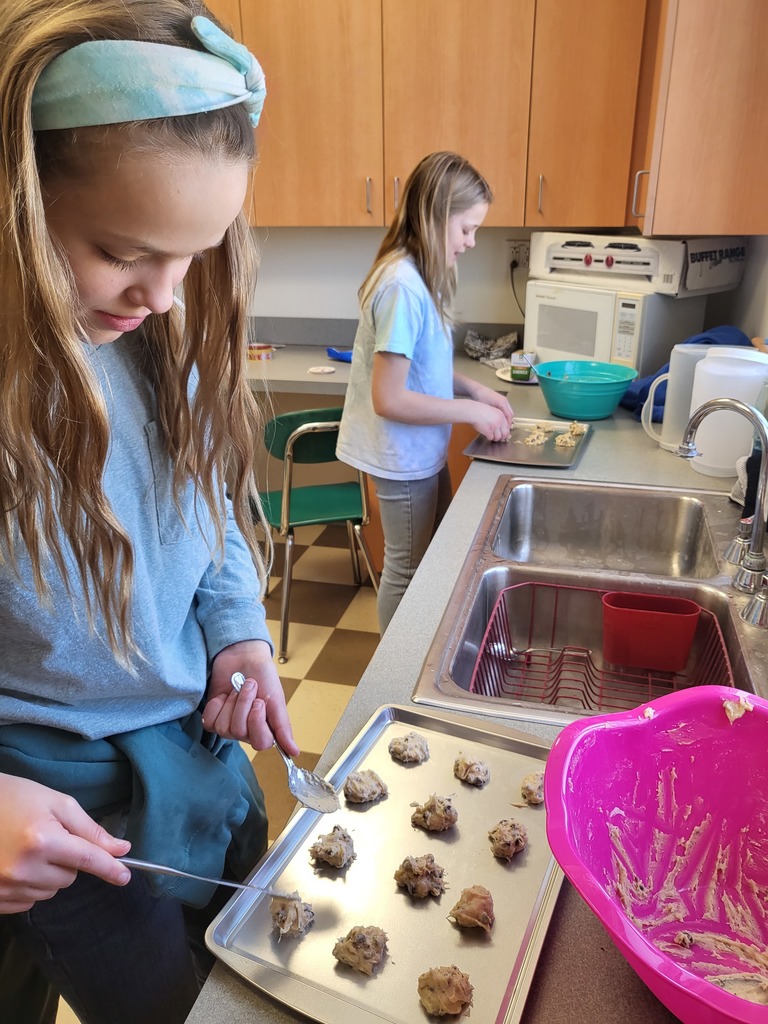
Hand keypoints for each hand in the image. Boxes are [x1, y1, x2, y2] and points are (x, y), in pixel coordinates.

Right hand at [0, 774, 130, 912]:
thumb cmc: (16, 799)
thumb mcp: (57, 804)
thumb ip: (90, 830)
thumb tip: (120, 849)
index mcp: (41, 841)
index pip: (87, 860)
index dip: (110, 868)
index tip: (125, 877)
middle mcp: (23, 869)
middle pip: (70, 878)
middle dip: (67, 860)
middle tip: (48, 837)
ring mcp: (5, 887)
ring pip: (50, 891)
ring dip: (48, 874)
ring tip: (29, 849)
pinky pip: (29, 902)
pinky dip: (30, 886)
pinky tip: (18, 864)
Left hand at [202, 639, 299, 756]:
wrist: (244, 656)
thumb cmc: (263, 676)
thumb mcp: (276, 700)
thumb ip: (283, 727)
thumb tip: (294, 752)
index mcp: (265, 728)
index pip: (261, 743)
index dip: (257, 722)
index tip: (260, 702)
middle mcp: (247, 731)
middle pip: (239, 732)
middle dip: (243, 705)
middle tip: (249, 687)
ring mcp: (229, 725)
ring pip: (224, 728)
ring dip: (231, 702)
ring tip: (237, 688)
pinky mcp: (213, 717)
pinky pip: (210, 722)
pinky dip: (216, 705)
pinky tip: (224, 695)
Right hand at [463, 399, 512, 441]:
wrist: (473, 411)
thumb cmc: (481, 411)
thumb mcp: (493, 411)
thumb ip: (498, 418)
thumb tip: (501, 429)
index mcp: (502, 416)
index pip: (507, 427)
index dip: (505, 432)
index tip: (503, 434)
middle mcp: (500, 421)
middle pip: (505, 434)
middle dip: (501, 437)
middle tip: (498, 438)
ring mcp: (494, 427)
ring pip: (498, 437)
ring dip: (495, 438)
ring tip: (491, 436)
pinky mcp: (489, 431)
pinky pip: (491, 438)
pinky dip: (489, 437)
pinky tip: (486, 435)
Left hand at [469, 383, 514, 427]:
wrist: (476, 389)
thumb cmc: (480, 398)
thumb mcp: (487, 408)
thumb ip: (494, 416)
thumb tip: (498, 425)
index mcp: (502, 403)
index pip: (509, 415)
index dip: (508, 424)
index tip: (506, 430)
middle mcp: (504, 401)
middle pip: (510, 413)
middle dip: (508, 422)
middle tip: (505, 429)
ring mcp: (503, 400)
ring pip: (508, 411)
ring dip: (506, 418)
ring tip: (503, 426)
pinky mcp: (500, 400)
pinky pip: (505, 409)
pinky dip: (504, 415)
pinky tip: (499, 419)